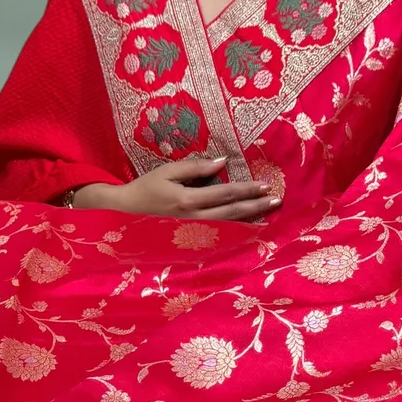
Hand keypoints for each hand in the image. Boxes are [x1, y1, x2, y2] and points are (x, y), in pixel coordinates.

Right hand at [65, 157, 280, 221]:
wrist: (125, 214)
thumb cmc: (146, 188)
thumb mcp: (167, 171)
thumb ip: (195, 166)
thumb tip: (223, 162)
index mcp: (188, 199)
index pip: (225, 194)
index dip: (247, 189)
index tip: (265, 185)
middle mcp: (195, 218)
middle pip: (233, 213)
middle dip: (256, 206)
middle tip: (276, 200)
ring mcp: (194, 232)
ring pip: (229, 227)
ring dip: (251, 220)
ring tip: (270, 215)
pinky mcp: (192, 239)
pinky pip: (220, 235)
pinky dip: (237, 232)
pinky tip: (250, 228)